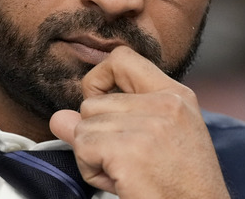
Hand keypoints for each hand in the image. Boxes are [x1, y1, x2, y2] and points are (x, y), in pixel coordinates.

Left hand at [50, 46, 230, 198]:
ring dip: (94, 156)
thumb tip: (61, 117)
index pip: (122, 59)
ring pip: (83, 127)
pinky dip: (92, 170)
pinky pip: (82, 148)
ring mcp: (147, 126)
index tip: (101, 102)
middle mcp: (164, 104)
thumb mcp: (161, 140)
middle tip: (125, 160)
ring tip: (125, 171)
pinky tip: (119, 181)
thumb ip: (115, 119)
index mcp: (176, 95)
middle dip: (97, 136)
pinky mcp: (129, 150)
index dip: (98, 79)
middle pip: (92, 103)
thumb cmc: (183, 185)